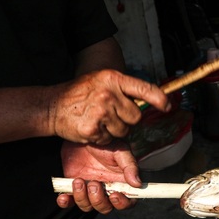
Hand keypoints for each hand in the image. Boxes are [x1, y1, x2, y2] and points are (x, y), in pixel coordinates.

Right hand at [49, 69, 169, 145]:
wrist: (51, 106)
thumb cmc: (80, 93)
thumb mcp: (102, 81)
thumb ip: (124, 88)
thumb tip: (152, 99)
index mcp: (113, 79)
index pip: (144, 88)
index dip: (159, 98)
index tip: (167, 105)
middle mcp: (108, 94)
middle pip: (136, 116)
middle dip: (127, 119)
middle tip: (110, 113)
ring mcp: (100, 111)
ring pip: (125, 130)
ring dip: (115, 129)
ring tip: (99, 119)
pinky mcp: (93, 128)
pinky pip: (110, 139)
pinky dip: (103, 137)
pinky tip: (92, 127)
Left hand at [56, 140, 139, 212]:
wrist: (82, 137)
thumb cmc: (104, 144)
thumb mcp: (120, 151)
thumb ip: (129, 167)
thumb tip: (137, 184)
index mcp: (121, 182)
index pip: (127, 201)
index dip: (122, 203)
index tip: (114, 195)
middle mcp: (106, 189)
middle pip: (105, 207)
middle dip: (98, 200)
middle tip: (93, 183)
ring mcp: (89, 190)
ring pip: (87, 206)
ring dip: (82, 198)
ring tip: (78, 180)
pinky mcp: (73, 188)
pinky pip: (70, 202)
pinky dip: (66, 202)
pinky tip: (64, 196)